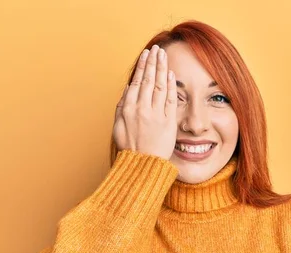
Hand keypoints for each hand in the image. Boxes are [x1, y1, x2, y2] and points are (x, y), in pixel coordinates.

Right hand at [112, 44, 177, 160]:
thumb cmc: (130, 149)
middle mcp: (142, 108)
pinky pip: (170, 100)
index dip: (142, 66)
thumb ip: (121, 108)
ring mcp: (156, 114)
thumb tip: (127, 91)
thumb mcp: (118, 127)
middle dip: (153, 62)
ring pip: (160, 86)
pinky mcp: (168, 122)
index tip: (146, 55)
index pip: (137, 81)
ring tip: (164, 55)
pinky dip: (171, 86)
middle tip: (157, 49)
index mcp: (128, 108)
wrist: (141, 165)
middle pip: (149, 79)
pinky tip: (172, 74)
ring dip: (162, 68)